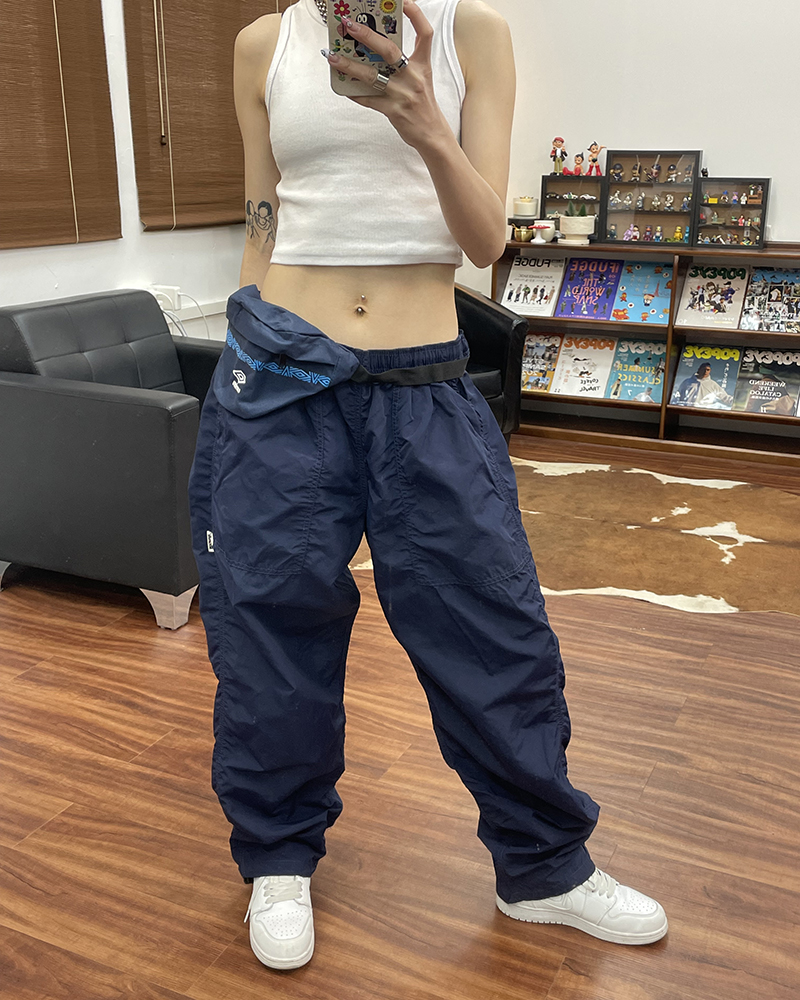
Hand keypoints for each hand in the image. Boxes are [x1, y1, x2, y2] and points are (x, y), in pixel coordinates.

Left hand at [323, 0, 450, 150]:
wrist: (431, 134)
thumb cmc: (423, 104)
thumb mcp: (421, 79)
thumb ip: (403, 63)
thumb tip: (376, 49)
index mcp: (423, 65)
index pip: (425, 33)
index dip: (416, 15)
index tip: (405, 2)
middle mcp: (413, 77)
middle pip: (389, 50)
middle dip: (367, 35)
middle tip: (349, 25)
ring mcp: (402, 94)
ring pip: (371, 75)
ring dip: (349, 65)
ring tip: (333, 56)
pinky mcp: (393, 111)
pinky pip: (368, 99)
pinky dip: (354, 92)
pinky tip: (343, 87)